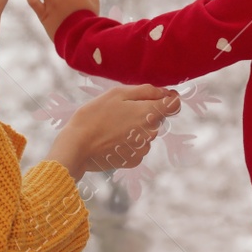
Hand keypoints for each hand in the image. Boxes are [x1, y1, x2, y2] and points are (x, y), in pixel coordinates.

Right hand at [50, 84, 181, 176]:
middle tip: (120, 110)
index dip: (168, 98)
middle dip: (144, 112)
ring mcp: (143, 148)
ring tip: (112, 126)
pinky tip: (112, 140)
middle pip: (157, 118)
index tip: (158, 95)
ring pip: (147, 133)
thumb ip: (145, 91)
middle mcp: (151, 132)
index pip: (174, 104)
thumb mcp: (116, 94)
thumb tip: (165, 92)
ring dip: (136, 128)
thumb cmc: (94, 115)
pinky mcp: (134, 160)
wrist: (77, 146)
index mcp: (149, 113)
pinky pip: (138, 146)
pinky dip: (129, 142)